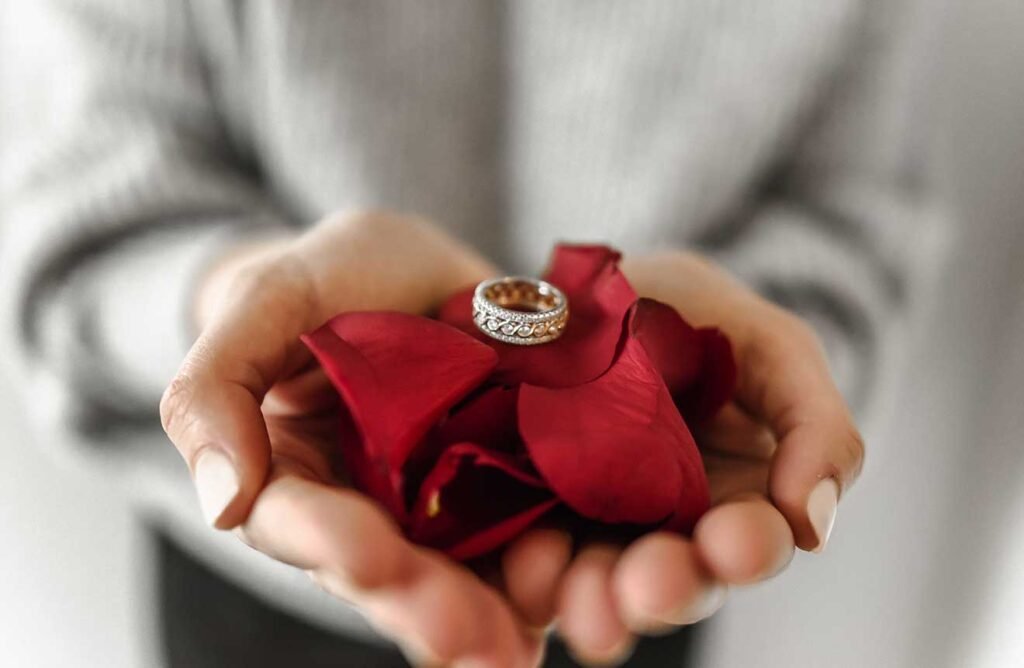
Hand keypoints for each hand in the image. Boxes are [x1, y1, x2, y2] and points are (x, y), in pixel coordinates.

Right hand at [160, 212, 542, 665]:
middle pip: (388, 574)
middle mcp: (369, 508)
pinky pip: (523, 548)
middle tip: (462, 634)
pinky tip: (564, 608)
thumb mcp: (270, 298)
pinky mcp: (508, 494)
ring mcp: (442, 509)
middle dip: (422, 606)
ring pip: (458, 579)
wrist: (425, 267)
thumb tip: (221, 502)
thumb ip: (216, 386)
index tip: (367, 558)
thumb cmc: (334, 277)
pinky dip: (543, 582)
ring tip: (512, 646)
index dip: (331, 543)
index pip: (299, 523)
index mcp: (297, 473)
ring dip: (486, 617)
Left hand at [498, 251, 864, 664]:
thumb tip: (812, 526)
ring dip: (593, 599)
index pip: (750, 542)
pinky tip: (527, 564)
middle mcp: (664, 528)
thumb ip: (816, 425)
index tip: (733, 544)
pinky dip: (528, 570)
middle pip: (672, 580)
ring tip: (578, 604)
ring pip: (597, 583)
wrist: (593, 287)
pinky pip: (527, 556)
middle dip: (663, 588)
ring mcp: (590, 525)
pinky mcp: (523, 514)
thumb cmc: (695, 315)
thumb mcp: (771, 347)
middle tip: (647, 588)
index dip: (746, 549)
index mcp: (734, 499)